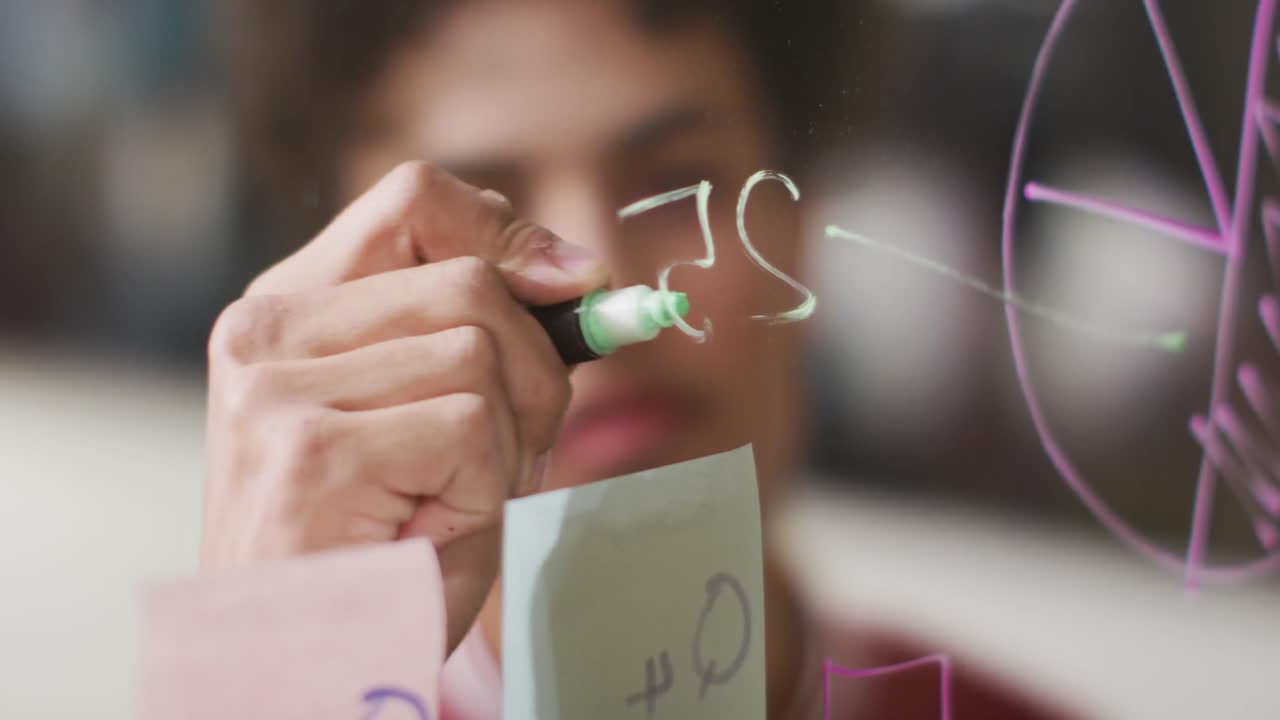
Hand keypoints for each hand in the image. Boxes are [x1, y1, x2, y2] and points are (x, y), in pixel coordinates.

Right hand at [201, 162, 606, 648]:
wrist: (306, 663)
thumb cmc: (381, 545)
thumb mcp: (432, 410)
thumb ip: (482, 328)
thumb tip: (584, 272)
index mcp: (289, 309)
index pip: (414, 200)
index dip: (508, 233)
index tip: (574, 284)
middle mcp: (263, 332)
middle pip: (470, 282)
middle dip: (532, 370)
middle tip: (509, 450)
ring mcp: (275, 388)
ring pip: (480, 351)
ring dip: (509, 437)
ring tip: (452, 497)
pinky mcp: (312, 449)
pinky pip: (472, 424)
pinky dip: (487, 485)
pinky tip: (430, 528)